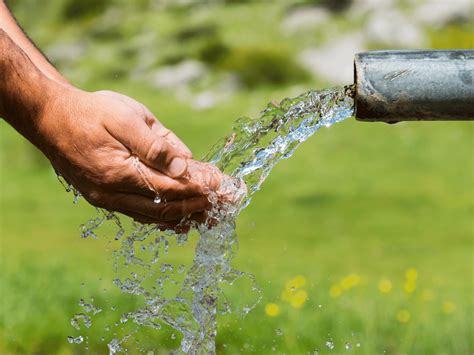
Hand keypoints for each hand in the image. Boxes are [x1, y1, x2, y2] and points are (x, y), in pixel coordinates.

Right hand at [33, 86, 223, 229]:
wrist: (50, 119)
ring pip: (157, 217)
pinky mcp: (107, 199)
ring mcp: (109, 200)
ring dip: (189, 215)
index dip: (201, 189)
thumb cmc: (90, 112)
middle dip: (202, 205)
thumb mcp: (125, 117)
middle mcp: (113, 194)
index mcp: (119, 173)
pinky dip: (168, 217)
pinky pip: (143, 215)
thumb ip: (155, 144)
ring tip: (217, 214)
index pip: (171, 189)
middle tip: (230, 203)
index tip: (226, 186)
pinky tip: (186, 218)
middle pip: (167, 208)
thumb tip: (185, 166)